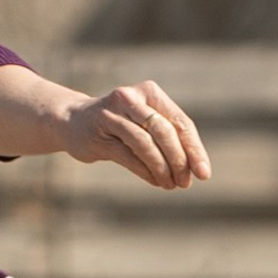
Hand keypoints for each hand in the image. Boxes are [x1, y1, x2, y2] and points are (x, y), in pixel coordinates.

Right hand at [0, 66, 211, 190]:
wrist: (73, 121)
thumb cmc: (119, 126)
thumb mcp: (145, 125)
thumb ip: (168, 140)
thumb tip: (193, 170)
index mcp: (150, 92)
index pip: (180, 122)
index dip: (195, 150)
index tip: (204, 174)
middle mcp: (131, 98)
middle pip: (164, 131)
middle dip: (179, 160)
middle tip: (186, 182)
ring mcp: (112, 115)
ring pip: (145, 143)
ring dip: (162, 168)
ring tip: (171, 185)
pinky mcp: (98, 134)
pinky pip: (127, 155)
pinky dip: (145, 171)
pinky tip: (156, 181)